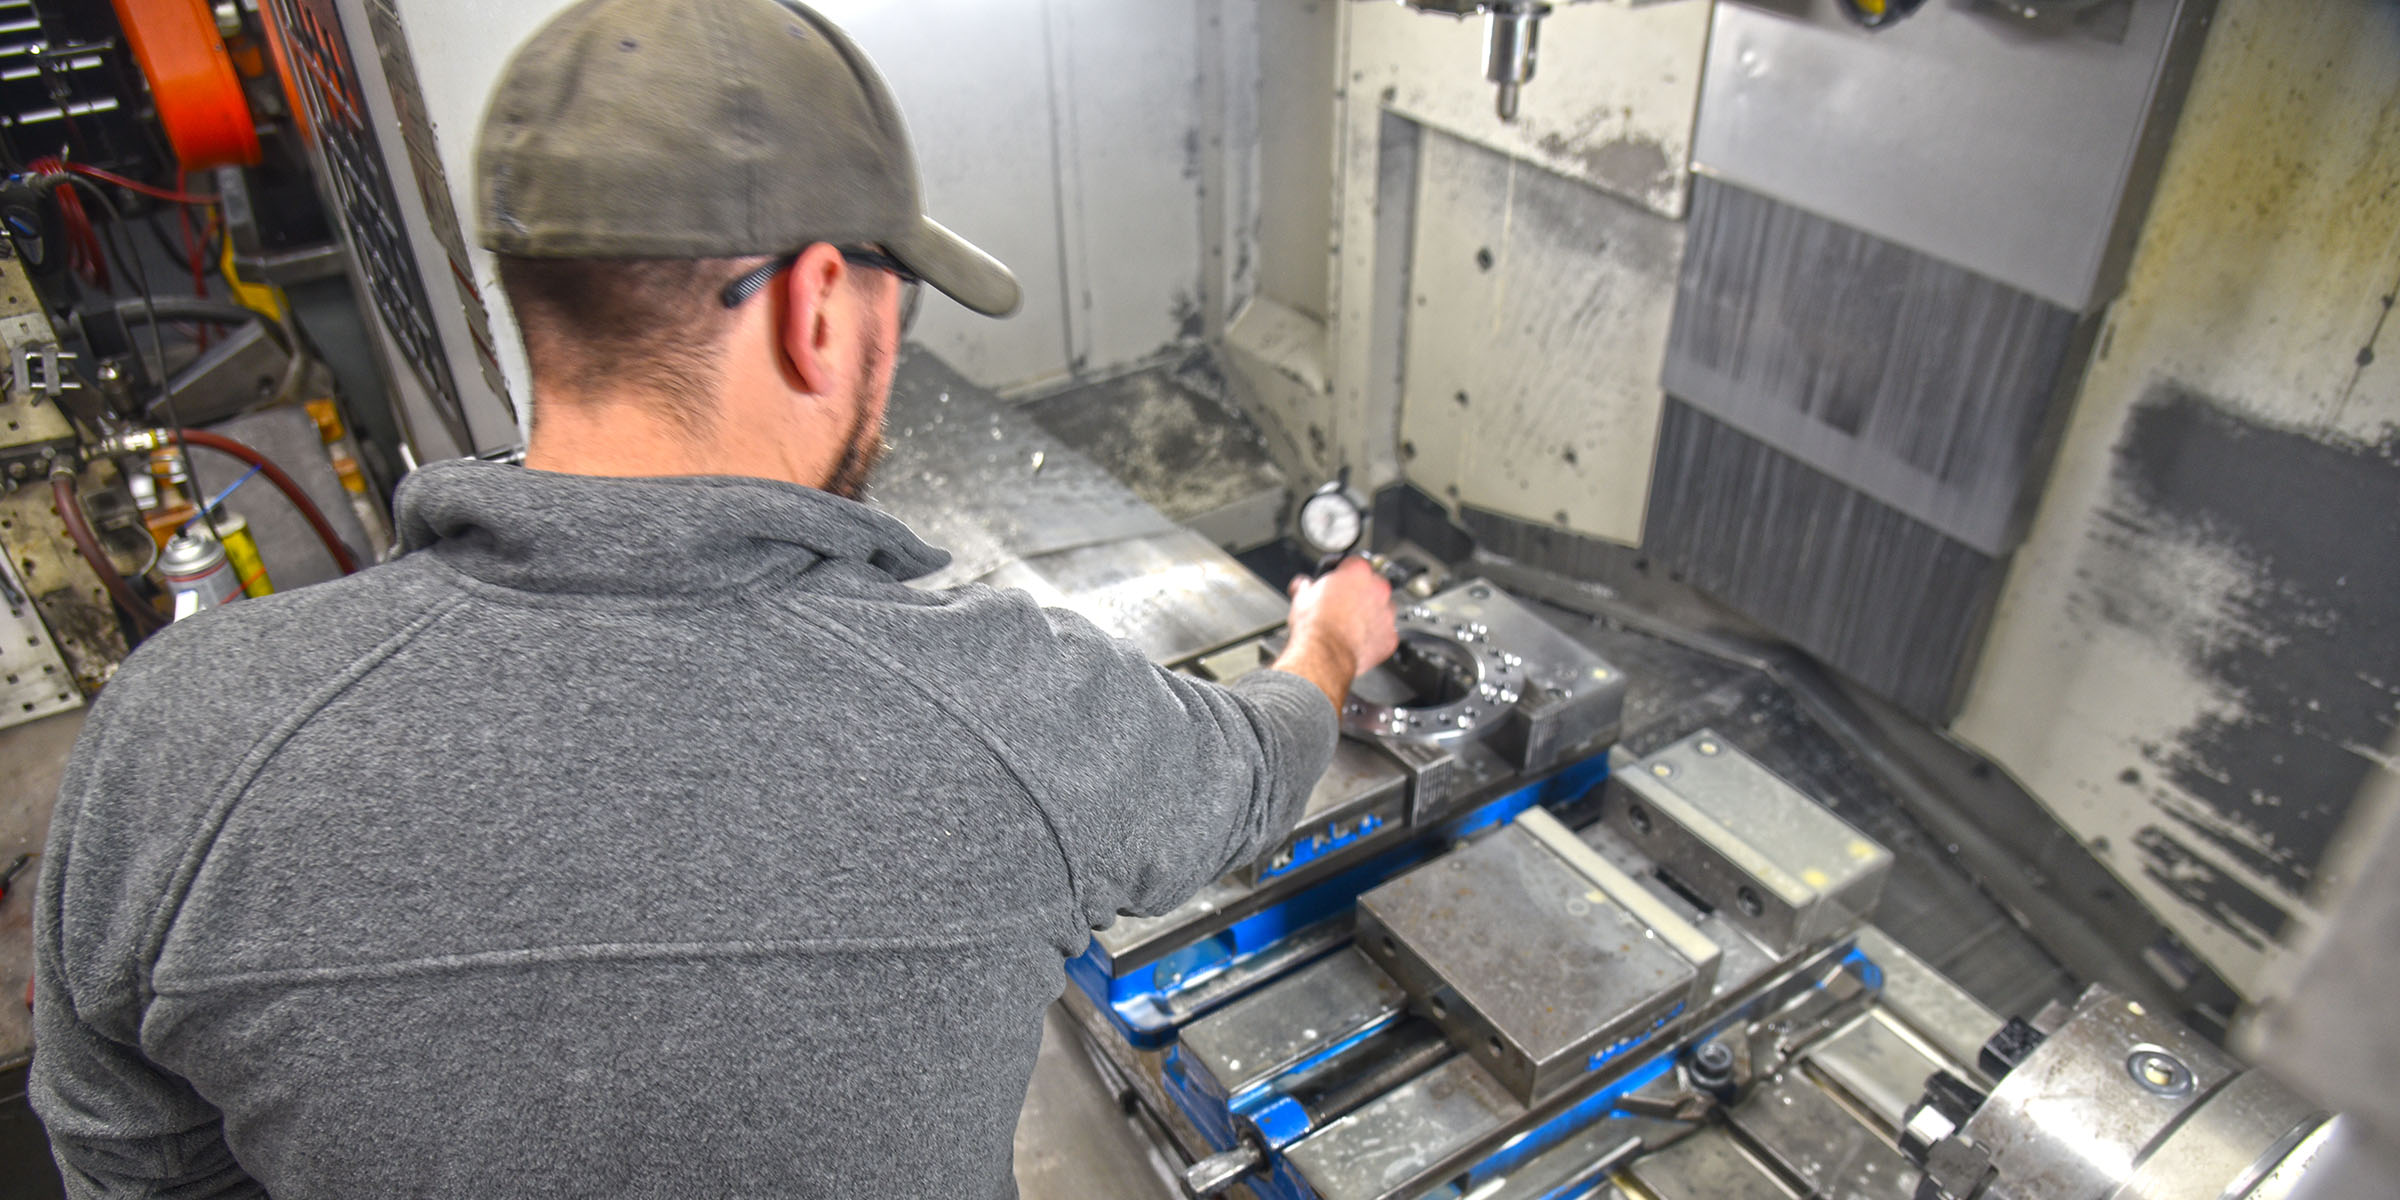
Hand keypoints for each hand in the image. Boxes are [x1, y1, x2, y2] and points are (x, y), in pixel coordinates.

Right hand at [1275, 557, 1398, 708]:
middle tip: (1342, 604)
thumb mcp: (1302, 597)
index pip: (1355, 562)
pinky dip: (1374, 636)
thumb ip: (1306, 585)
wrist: (1323, 656)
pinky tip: (1356, 640)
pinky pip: (1384, 633)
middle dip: (1359, 593)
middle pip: (1373, 585)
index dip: (1343, 572)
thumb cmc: (1315, 626)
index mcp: (1358, 571)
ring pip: (1382, 609)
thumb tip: (1302, 584)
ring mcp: (1387, 614)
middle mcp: (1378, 589)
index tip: (1337, 580)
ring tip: (1348, 625)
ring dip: (1369, 614)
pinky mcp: (1390, 637)